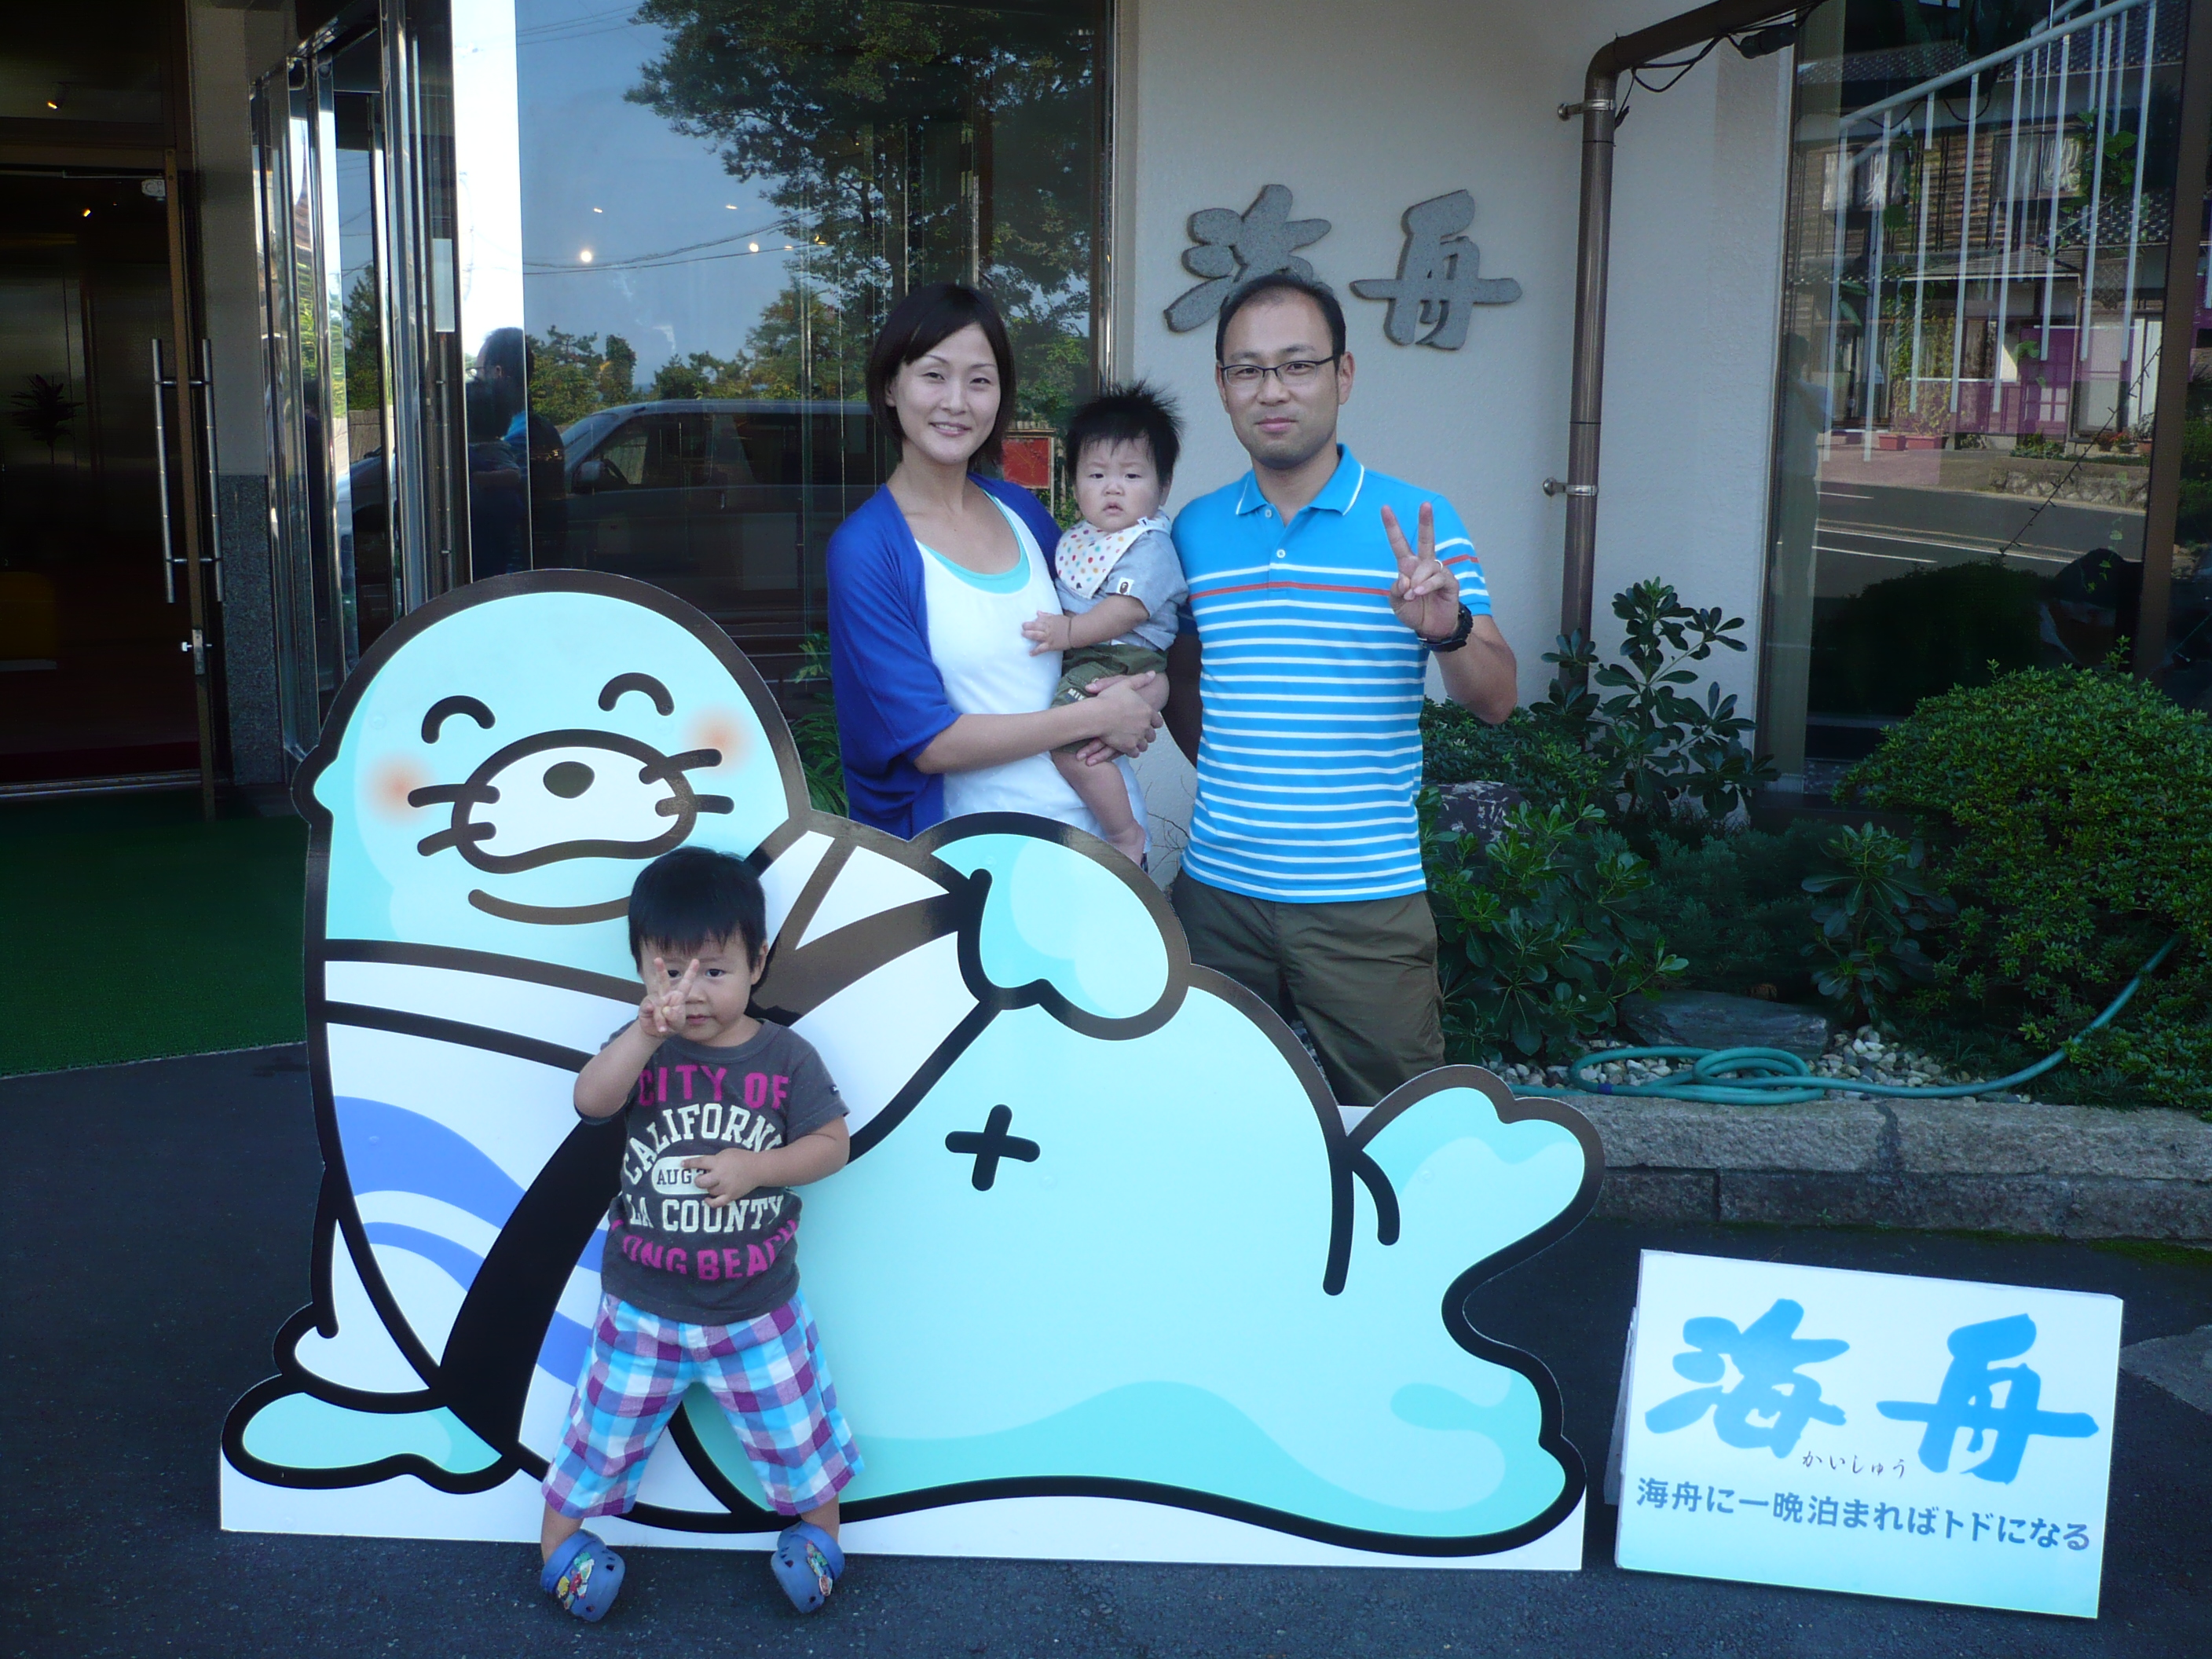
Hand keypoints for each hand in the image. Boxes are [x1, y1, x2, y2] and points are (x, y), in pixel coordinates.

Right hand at [637, 956, 697, 1037]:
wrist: (656, 1033)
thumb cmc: (671, 1024)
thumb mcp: (677, 1024)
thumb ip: (674, 1018)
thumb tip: (666, 1010)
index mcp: (678, 997)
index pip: (686, 983)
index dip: (690, 972)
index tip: (695, 960)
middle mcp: (666, 995)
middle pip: (663, 981)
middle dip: (660, 970)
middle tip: (657, 959)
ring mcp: (654, 1000)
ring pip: (657, 1003)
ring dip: (660, 1018)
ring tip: (663, 1028)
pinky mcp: (645, 1006)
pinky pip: (648, 1009)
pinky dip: (654, 1019)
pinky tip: (658, 1025)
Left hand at [683, 1147, 768, 1208]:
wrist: (758, 1169)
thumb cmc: (742, 1158)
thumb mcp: (726, 1153)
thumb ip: (715, 1159)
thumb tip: (702, 1166)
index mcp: (718, 1162)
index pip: (700, 1162)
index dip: (689, 1163)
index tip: (682, 1164)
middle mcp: (720, 1175)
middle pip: (701, 1181)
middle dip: (698, 1180)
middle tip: (701, 1178)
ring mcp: (725, 1187)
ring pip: (709, 1191)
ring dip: (708, 1187)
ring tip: (712, 1183)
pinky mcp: (731, 1195)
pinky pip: (717, 1203)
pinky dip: (710, 1202)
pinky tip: (707, 1199)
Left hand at [1022, 610, 1071, 654]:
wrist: (1075, 632)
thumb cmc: (1067, 624)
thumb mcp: (1056, 617)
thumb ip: (1046, 615)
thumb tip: (1037, 613)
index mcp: (1049, 620)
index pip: (1039, 620)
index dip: (1033, 621)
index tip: (1027, 622)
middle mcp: (1047, 628)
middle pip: (1035, 626)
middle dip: (1028, 626)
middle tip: (1022, 626)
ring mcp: (1048, 637)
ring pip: (1036, 635)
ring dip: (1029, 634)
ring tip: (1023, 634)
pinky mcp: (1050, 645)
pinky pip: (1041, 648)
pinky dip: (1035, 651)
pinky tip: (1030, 653)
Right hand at [1083, 673, 1163, 755]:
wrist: (1097, 715)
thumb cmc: (1109, 699)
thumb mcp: (1125, 684)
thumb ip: (1140, 679)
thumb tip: (1153, 674)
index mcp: (1147, 711)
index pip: (1158, 721)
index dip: (1153, 723)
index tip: (1149, 723)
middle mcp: (1145, 725)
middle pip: (1152, 735)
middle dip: (1147, 735)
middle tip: (1141, 734)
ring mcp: (1138, 737)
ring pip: (1144, 745)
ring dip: (1140, 744)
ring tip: (1134, 742)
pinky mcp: (1129, 747)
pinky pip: (1135, 753)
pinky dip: (1132, 751)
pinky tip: (1127, 748)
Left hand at [1381, 502, 1461, 641]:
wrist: (1431, 628)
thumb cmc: (1414, 611)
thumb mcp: (1396, 603)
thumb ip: (1396, 590)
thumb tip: (1405, 578)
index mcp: (1408, 566)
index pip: (1399, 543)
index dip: (1393, 527)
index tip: (1385, 508)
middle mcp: (1424, 565)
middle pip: (1426, 539)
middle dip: (1426, 521)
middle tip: (1425, 504)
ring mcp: (1438, 572)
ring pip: (1428, 565)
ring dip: (1418, 580)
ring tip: (1414, 594)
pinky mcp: (1450, 582)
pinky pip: (1439, 577)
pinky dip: (1427, 585)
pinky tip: (1421, 592)